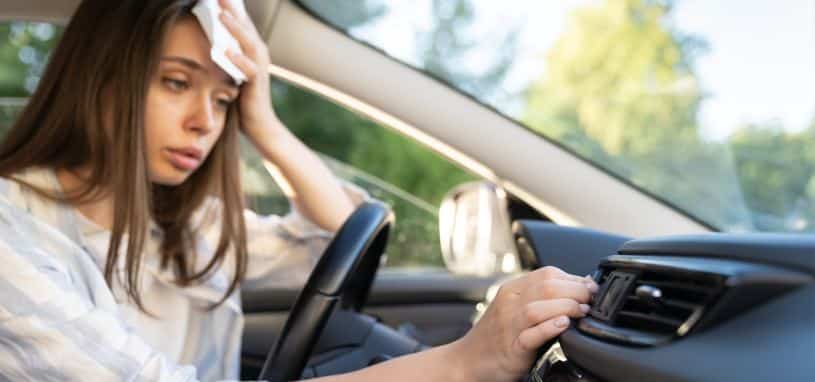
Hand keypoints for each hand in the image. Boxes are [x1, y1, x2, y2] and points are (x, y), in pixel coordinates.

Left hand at [218, 0, 281, 138]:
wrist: (259, 125)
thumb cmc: (243, 99)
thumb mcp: (231, 70)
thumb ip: (224, 55)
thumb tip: (207, 39)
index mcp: (251, 50)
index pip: (240, 22)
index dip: (230, 7)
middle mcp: (258, 55)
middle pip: (245, 26)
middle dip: (233, 9)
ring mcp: (259, 68)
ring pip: (248, 42)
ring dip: (235, 28)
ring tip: (221, 14)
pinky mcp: (256, 84)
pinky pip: (248, 68)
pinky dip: (237, 58)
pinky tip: (226, 50)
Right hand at [452, 266, 597, 381]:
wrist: (468, 359)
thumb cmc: (497, 334)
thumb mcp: (514, 307)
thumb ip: (540, 296)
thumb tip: (579, 287)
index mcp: (512, 289)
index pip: (547, 273)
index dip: (574, 279)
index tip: (591, 288)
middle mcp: (509, 303)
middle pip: (546, 287)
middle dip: (576, 291)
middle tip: (591, 301)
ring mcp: (508, 326)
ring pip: (538, 308)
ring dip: (566, 307)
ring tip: (582, 312)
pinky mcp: (511, 348)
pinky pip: (530, 336)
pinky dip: (548, 328)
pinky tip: (563, 326)